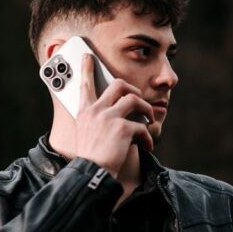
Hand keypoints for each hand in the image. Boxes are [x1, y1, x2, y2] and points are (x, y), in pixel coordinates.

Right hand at [72, 53, 154, 178]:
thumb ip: (95, 124)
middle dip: (133, 89)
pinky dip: (148, 137)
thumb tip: (113, 121)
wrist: (91, 174)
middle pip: (118, 84)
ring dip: (146, 109)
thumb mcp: (85, 136)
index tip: (88, 57)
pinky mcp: (123, 128)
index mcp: (84, 113)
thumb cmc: (90, 160)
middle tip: (139, 99)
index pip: (85, 85)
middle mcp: (95, 111)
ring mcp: (109, 118)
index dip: (87, 69)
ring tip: (148, 120)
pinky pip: (143, 127)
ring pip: (135, 99)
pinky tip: (147, 147)